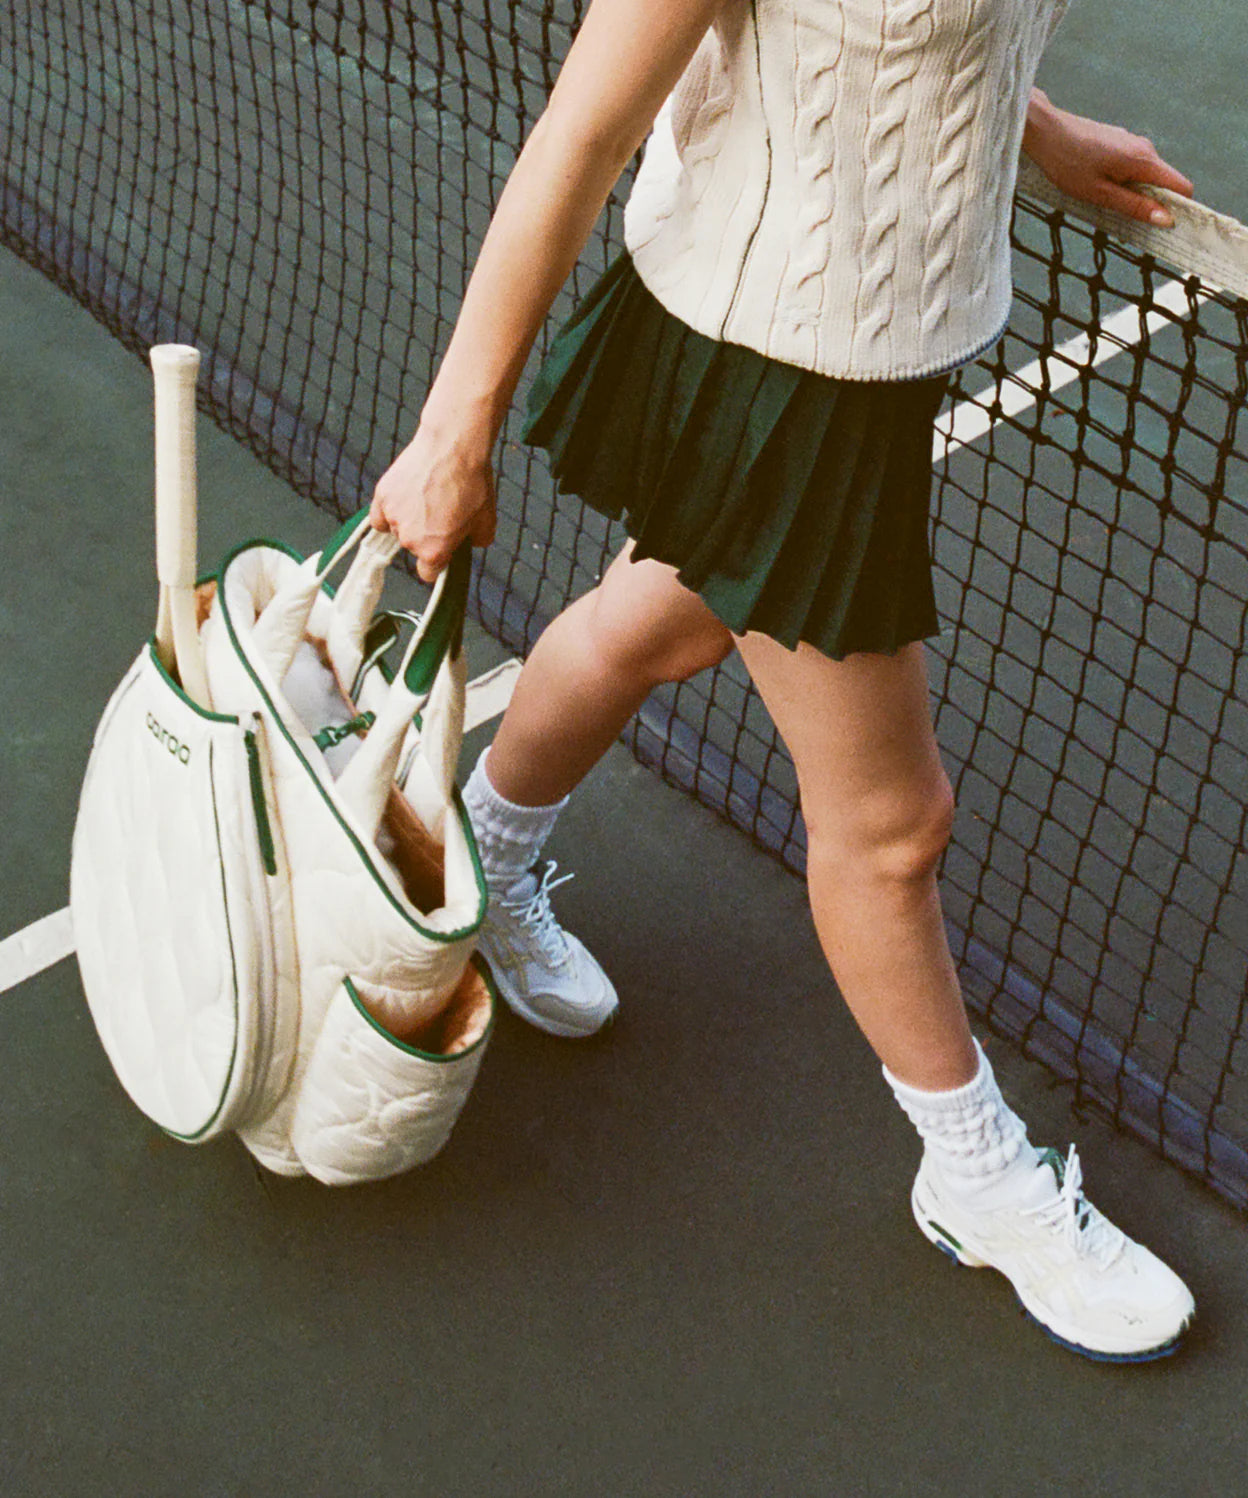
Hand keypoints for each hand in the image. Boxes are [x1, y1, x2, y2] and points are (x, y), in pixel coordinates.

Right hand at [370, 412, 496, 582]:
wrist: (453, 445)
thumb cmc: (472, 482)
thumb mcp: (487, 520)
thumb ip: (477, 541)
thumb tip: (470, 543)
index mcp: (435, 551)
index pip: (428, 574)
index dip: (437, 564)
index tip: (441, 553)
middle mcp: (410, 540)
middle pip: (413, 549)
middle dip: (424, 536)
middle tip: (440, 513)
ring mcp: (393, 517)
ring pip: (396, 531)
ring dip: (407, 521)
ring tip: (425, 498)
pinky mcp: (382, 496)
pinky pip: (380, 516)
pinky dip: (389, 511)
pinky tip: (404, 499)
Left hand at [1023, 91, 1193, 227]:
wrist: (1046, 131)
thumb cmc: (1068, 164)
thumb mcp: (1100, 194)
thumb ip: (1134, 206)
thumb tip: (1166, 219)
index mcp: (1144, 160)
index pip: (1181, 186)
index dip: (1179, 209)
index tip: (1167, 229)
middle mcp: (1144, 148)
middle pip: (1164, 183)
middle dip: (1153, 206)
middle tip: (1128, 226)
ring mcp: (1132, 144)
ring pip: (1145, 177)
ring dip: (1134, 196)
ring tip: (1106, 206)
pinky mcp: (1119, 143)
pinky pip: (1132, 168)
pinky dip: (1124, 184)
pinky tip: (1099, 190)